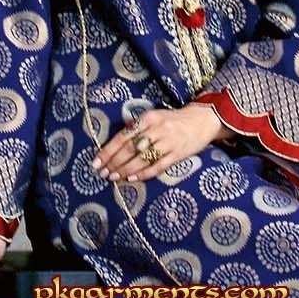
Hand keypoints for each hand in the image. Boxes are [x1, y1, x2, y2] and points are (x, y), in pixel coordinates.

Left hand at [91, 103, 232, 182]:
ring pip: (142, 159)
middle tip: (103, 173)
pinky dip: (144, 174)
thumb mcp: (154, 118)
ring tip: (114, 177)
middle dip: (114, 163)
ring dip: (126, 170)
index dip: (108, 151)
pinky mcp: (178, 154)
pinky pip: (158, 166)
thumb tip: (114, 147)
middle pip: (130, 149)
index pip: (123, 136)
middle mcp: (157, 129)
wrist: (202, 120)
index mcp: (148, 118)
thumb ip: (137, 129)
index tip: (96, 162)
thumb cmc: (173, 121)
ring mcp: (168, 142)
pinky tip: (133, 179)